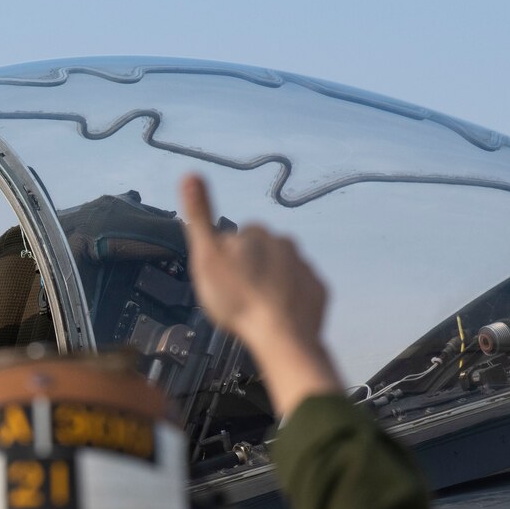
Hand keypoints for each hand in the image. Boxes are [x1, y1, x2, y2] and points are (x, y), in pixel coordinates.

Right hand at [180, 174, 343, 415]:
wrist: (282, 334)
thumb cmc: (238, 298)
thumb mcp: (206, 256)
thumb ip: (199, 216)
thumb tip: (191, 174)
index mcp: (257, 233)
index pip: (236, 237)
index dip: (226, 258)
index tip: (222, 278)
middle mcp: (286, 243)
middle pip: (262, 252)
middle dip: (251, 267)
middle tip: (237, 294)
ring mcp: (305, 267)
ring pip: (282, 269)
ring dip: (271, 282)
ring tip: (257, 307)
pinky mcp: (318, 290)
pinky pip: (300, 290)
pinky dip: (290, 299)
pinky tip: (277, 315)